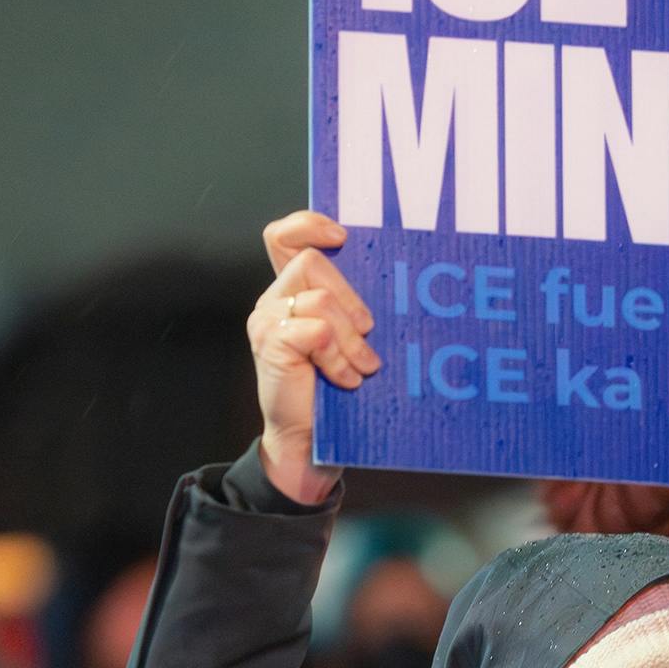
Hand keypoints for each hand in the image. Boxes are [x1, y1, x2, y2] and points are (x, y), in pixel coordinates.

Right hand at [248, 210, 377, 507]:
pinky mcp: (271, 343)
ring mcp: (267, 321)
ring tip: (362, 366)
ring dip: (350, 336)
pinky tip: (346, 378)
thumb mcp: (350, 339)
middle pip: (313, 262)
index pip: (283, 236)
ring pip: (320, 299)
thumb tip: (401, 275)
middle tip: (369, 332)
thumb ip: (354, 307)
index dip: (308, 224)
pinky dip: (339, 356)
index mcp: (292, 292)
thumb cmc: (337, 391)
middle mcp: (273, 300)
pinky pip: (317, 330)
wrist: (311, 443)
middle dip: (351, 298)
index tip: (342, 237)